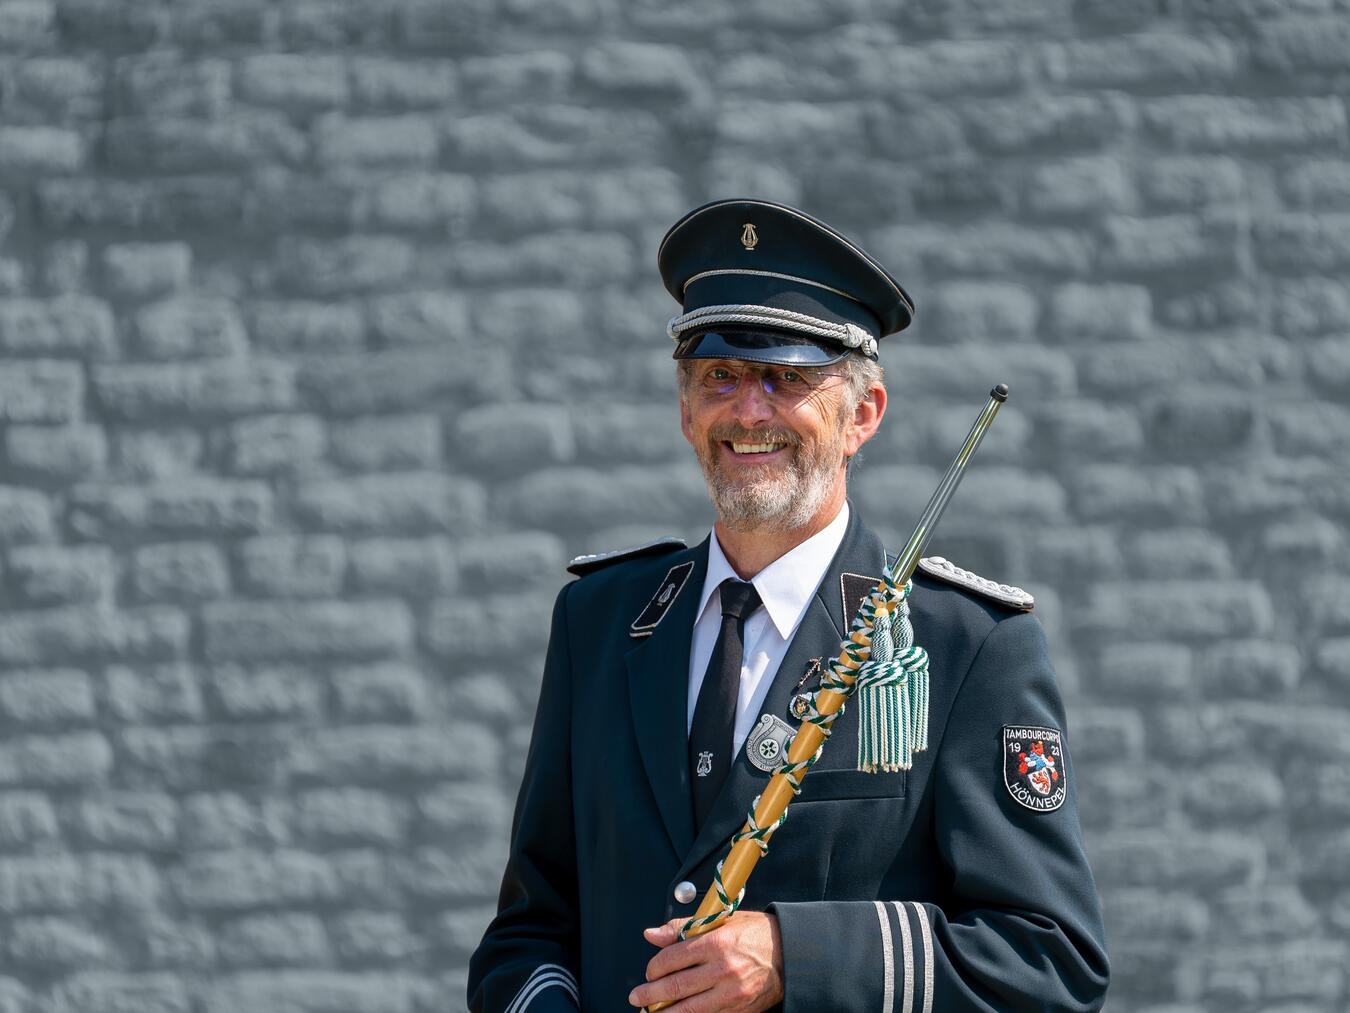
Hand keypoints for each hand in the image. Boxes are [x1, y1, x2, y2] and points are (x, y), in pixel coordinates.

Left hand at [628, 911, 783, 1011]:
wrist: (789, 954)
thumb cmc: (754, 934)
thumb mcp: (720, 921)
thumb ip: (683, 928)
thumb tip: (652, 935)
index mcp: (716, 943)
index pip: (673, 958)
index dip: (654, 967)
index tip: (649, 971)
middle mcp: (722, 969)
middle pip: (676, 986)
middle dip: (650, 994)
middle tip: (637, 996)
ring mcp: (730, 993)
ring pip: (689, 1008)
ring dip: (665, 1012)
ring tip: (651, 1012)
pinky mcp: (738, 1009)